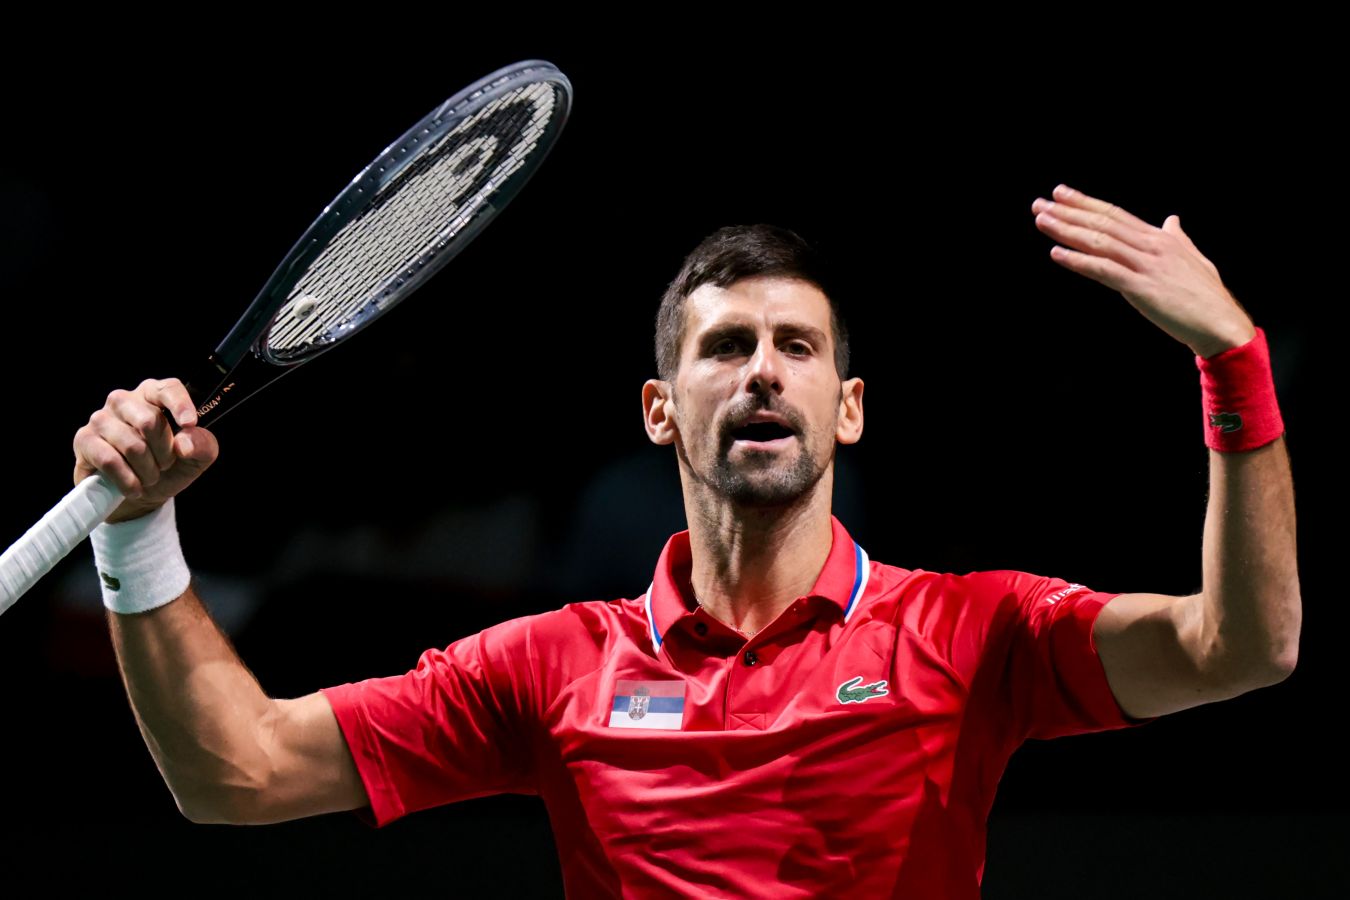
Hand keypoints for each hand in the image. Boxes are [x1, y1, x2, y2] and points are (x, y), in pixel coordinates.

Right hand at [73, 378, 218, 522]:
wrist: (139, 493)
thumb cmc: (169, 466)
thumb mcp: (197, 458)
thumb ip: (202, 445)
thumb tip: (185, 444)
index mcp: (154, 395)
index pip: (167, 388)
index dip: (180, 404)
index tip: (190, 423)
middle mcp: (125, 400)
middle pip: (149, 421)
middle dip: (164, 452)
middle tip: (166, 465)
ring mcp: (101, 418)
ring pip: (132, 445)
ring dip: (147, 470)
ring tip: (150, 477)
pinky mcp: (84, 439)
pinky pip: (110, 460)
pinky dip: (128, 480)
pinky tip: (134, 487)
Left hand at [1031, 185, 1256, 357]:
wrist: (1221, 322)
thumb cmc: (1207, 295)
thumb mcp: (1193, 258)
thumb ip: (1178, 238)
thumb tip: (1172, 219)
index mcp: (1160, 238)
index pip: (1115, 214)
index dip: (1086, 203)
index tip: (1061, 193)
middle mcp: (1151, 245)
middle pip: (1103, 222)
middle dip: (1069, 211)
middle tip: (1040, 203)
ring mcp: (1146, 265)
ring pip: (1100, 241)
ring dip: (1067, 230)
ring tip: (1042, 220)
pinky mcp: (1141, 288)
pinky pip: (1104, 270)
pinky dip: (1079, 261)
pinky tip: (1058, 254)